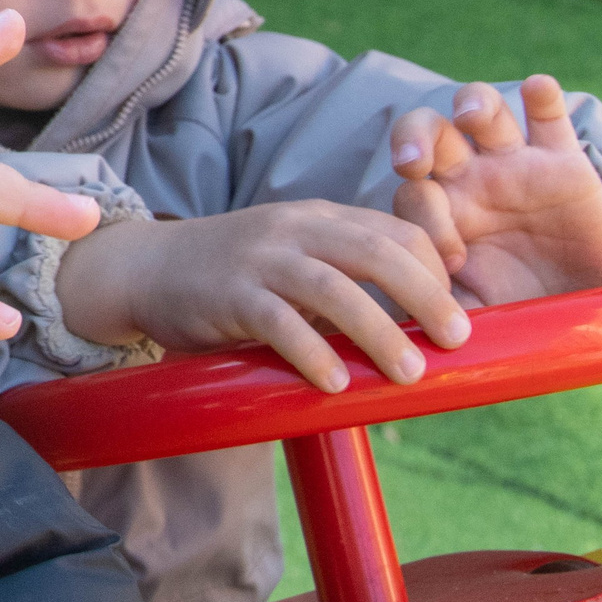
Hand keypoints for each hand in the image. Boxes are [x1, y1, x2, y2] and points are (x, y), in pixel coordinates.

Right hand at [56, 201, 469, 392]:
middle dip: (426, 295)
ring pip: (332, 287)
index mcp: (319, 218)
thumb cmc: (232, 277)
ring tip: (409, 373)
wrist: (145, 267)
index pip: (396, 231)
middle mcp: (293, 230)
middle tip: (456, 340)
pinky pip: (277, 321)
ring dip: (378, 331)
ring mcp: (259, 259)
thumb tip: (412, 342)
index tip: (452, 316)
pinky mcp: (227, 293)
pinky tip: (334, 383)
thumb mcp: (293, 264)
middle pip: (376, 252)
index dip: (435, 271)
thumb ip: (343, 286)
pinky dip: (311, 352)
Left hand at [391, 76, 601, 305]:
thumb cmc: (508, 307)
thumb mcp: (471, 314)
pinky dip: (543, 96)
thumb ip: (435, 311)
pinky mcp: (564, 160)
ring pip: (482, 110)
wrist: (573, 309)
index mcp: (437, 209)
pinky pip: (548, 115)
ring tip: (471, 115)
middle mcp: (467, 177)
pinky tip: (538, 89)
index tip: (450, 259)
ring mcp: (513, 163)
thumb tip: (398, 331)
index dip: (424, 217)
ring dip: (474, 103)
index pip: (413, 193)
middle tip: (413, 160)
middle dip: (415, 137)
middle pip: (429, 132)